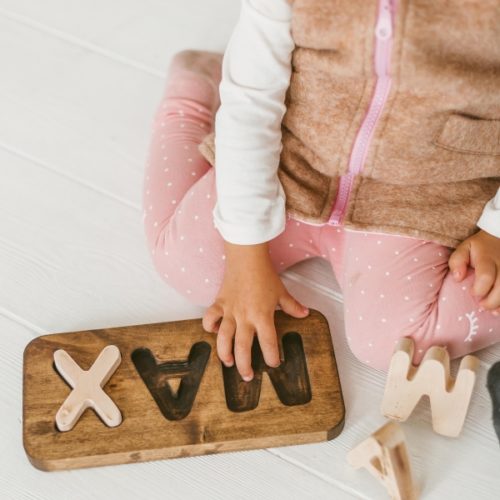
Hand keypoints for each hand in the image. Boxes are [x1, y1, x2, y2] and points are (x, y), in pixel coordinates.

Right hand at [201, 241, 309, 380]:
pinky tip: (214, 332)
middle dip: (245, 365)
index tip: (274, 363)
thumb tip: (305, 314)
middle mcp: (245, 317)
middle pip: (243, 347)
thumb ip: (293, 306)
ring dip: (224, 353)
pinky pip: (210, 319)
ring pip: (224, 338)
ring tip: (227, 363)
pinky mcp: (219, 303)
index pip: (269, 343)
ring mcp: (230, 311)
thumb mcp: (281, 292)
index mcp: (262, 316)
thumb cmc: (265, 275)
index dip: (272, 356)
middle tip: (247, 376)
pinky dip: (210, 327)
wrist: (246, 258)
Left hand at [448, 229, 499, 314]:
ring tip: (492, 310)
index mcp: (487, 258)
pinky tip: (499, 308)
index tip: (472, 292)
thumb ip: (457, 261)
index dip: (480, 289)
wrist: (499, 238)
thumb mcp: (464, 248)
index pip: (486, 276)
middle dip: (492, 301)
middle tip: (482, 305)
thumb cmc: (478, 247)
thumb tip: (457, 278)